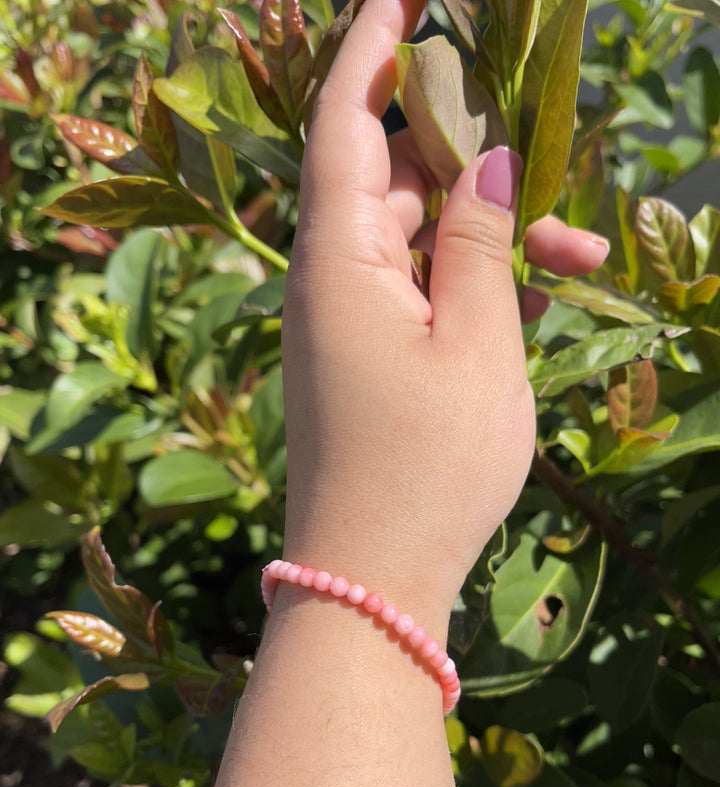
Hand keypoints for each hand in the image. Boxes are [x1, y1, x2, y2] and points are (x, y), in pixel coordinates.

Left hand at [281, 0, 607, 635]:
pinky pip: (420, 292)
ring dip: (491, 234)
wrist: (374, 579)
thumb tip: (481, 159)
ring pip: (420, 238)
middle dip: (473, 157)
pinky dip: (472, 286)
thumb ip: (478, 239)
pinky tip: (538, 299)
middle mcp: (329, 278)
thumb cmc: (427, 465)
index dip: (373, 46)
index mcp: (336, 257)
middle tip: (545, 154)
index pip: (344, 120)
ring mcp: (346, 321)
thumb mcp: (475, 343)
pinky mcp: (367, 358)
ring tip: (579, 256)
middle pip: (394, 175)